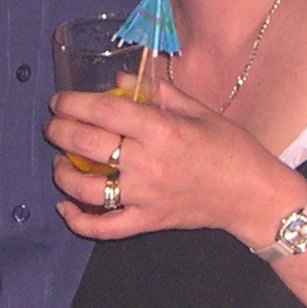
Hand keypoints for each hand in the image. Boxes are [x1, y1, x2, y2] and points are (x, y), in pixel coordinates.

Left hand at [45, 76, 293, 243]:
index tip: (60, 101)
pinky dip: (79, 220)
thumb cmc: (231, 148)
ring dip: (63, 174)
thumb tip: (122, 81)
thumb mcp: (199, 111)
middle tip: (53, 126)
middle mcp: (148, 162)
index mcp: (162, 129)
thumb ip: (159, 93)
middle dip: (60, 131)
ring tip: (58, 162)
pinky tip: (65, 207)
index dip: (74, 103)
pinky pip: (105, 227)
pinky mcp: (148, 221)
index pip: (105, 110)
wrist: (253, 195)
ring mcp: (145, 196)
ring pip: (87, 188)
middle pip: (88, 144)